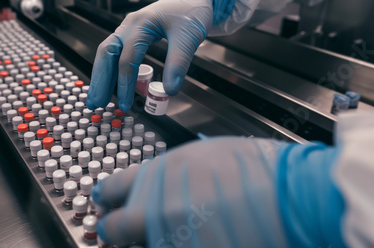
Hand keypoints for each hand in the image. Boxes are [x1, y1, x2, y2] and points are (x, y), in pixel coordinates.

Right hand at [87, 0, 212, 111]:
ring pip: (107, 54)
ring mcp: (128, 30)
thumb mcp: (188, 38)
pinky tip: (110, 86)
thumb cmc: (190, 12)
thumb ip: (178, 63)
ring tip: (97, 99)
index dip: (125, 83)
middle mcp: (129, 26)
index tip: (126, 104)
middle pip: (106, 53)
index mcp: (141, 23)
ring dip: (101, 77)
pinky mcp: (131, 36)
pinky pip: (115, 54)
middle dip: (100, 80)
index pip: (127, 58)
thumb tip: (169, 90)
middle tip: (96, 102)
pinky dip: (111, 71)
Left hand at [92, 137, 344, 246]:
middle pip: (114, 227)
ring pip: (138, 247)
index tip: (101, 200)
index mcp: (158, 174)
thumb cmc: (256, 169)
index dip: (104, 195)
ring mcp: (170, 237)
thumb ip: (173, 171)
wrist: (291, 195)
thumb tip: (160, 183)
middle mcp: (156, 208)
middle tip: (111, 231)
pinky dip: (167, 244)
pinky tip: (183, 239)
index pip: (112, 187)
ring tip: (156, 235)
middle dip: (111, 230)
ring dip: (141, 242)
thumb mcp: (205, 154)